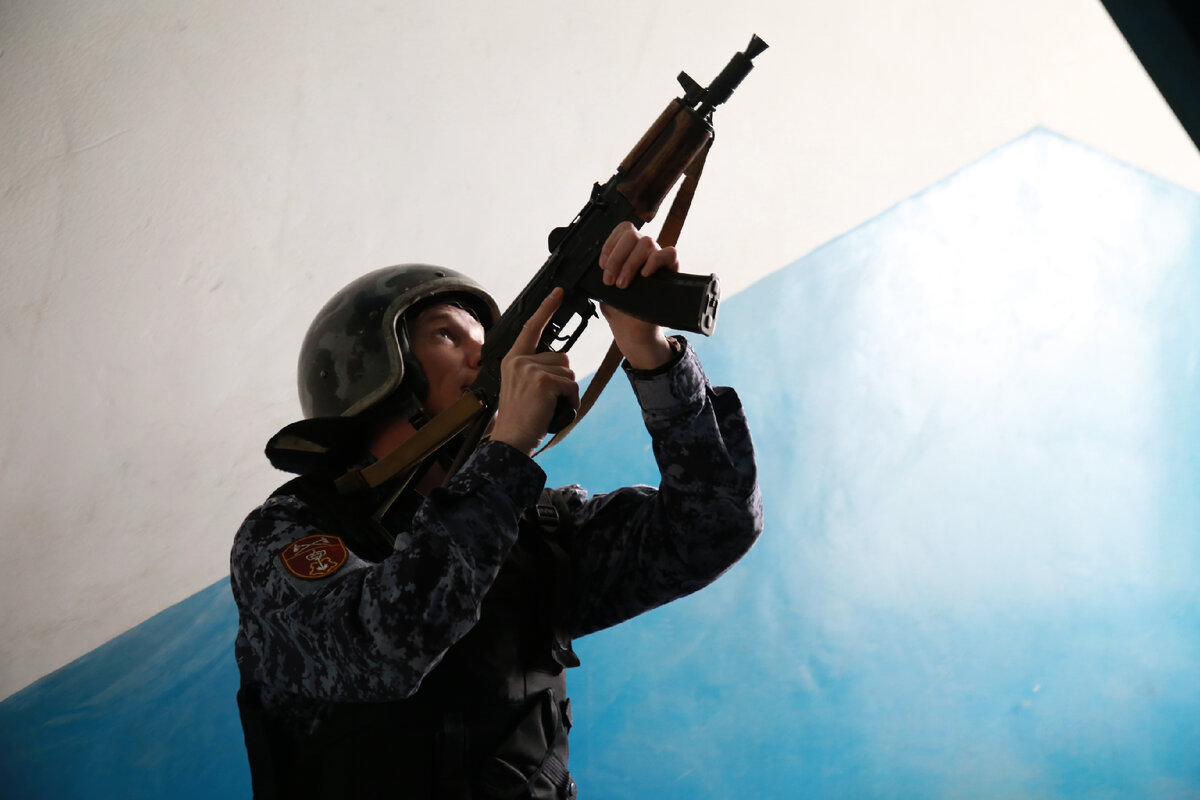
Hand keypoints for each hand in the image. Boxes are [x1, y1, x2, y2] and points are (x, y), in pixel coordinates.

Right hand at [488, 288, 580, 455]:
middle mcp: (518, 360)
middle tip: (545, 400)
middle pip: (562, 357)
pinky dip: (570, 400)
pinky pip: (571, 385)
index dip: (546, 309)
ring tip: (548, 407)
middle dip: (562, 379)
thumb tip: (562, 361)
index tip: (558, 291)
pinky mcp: (542, 380)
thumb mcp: (522, 387)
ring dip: (566, 392)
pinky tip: (556, 410)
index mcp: (512, 359)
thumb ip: (535, 369)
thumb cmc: (521, 418)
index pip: (532, 328)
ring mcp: (529, 369)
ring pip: (569, 372)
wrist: (512, 440)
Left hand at [597, 222, 677, 369]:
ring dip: (631, 263)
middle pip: (632, 234)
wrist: (634, 331)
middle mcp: (643, 251)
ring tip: (623, 284)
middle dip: (616, 257)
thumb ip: (600, 275)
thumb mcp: (604, 290)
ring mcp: (658, 258)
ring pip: (647, 242)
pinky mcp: (672, 270)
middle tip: (610, 280)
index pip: (622, 230)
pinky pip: (670, 253)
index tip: (602, 266)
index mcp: (627, 252)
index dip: (610, 244)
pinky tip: (644, 275)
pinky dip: (655, 261)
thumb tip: (595, 266)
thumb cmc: (620, 310)